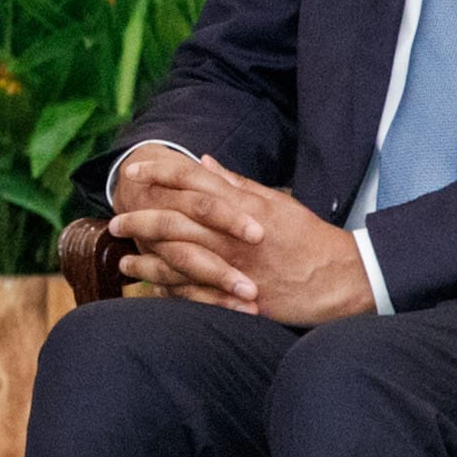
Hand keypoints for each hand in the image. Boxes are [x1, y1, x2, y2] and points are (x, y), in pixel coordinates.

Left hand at [106, 145, 369, 326]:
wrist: (341, 278)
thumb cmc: (308, 238)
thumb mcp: (275, 201)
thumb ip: (236, 183)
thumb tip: (205, 162)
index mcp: (242, 204)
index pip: (192, 179)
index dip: (159, 172)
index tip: (133, 170)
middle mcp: (232, 232)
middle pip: (175, 218)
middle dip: (140, 218)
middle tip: (114, 220)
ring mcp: (233, 265)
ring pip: (177, 257)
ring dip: (146, 258)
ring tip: (123, 260)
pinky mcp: (236, 295)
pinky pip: (193, 293)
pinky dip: (168, 290)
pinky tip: (150, 290)